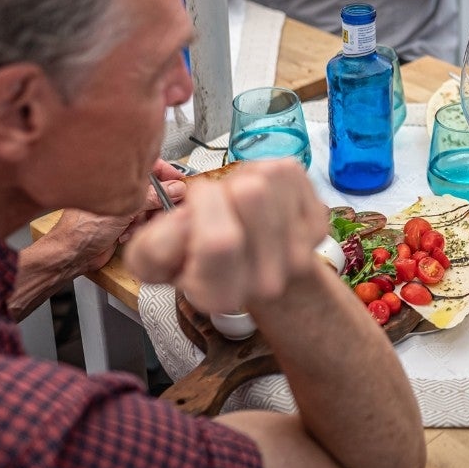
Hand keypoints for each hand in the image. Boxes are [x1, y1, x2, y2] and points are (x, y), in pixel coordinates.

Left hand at [55, 159, 186, 273]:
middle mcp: (121, 190)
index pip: (152, 167)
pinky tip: (125, 234)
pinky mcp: (124, 222)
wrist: (73, 255)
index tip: (181, 183)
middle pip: (155, 189)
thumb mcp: (124, 210)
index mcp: (117, 177)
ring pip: (151, 207)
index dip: (169, 174)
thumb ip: (153, 197)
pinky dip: (139, 229)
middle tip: (160, 212)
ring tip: (134, 226)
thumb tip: (177, 188)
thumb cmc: (83, 229)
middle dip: (158, 203)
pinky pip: (144, 222)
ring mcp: (123, 206)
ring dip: (147, 219)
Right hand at [123, 160, 328, 313]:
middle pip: (250, 193)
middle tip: (218, 208)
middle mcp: (264, 283)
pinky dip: (270, 176)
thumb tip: (185, 221)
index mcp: (217, 294)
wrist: (255, 268)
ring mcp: (298, 255)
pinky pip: (289, 173)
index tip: (193, 212)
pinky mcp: (318, 226)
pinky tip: (265, 200)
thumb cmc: (198, 258)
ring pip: (269, 177)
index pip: (219, 239)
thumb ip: (151, 247)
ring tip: (239, 204)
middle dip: (223, 187)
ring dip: (246, 178)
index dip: (201, 206)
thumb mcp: (156, 260)